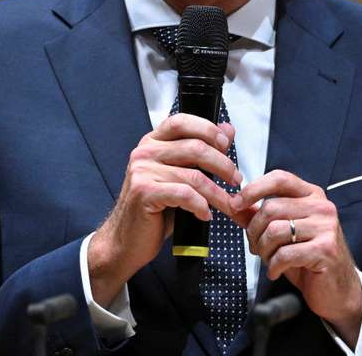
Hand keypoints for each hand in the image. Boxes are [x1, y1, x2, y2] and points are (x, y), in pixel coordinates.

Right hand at [87, 115, 239, 306]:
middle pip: (195, 147)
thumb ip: (201, 153)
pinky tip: (205, 214)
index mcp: (152, 142)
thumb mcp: (180, 176)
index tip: (226, 145)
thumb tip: (228, 129)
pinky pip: (184, 194)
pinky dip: (201, 205)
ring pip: (194, 175)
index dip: (208, 130)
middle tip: (236, 179)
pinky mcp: (144, 192)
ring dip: (217, 193)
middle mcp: (145, 152)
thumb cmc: (155, 209)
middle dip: (223, 165)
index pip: (182, 122)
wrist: (126, 239)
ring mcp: (142, 171)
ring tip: (228, 204)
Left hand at [232, 170, 361, 346]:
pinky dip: (273, 266)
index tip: (235, 204)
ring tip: (268, 260)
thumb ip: (258, 216)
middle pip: (271, 208)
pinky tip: (276, 271)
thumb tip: (232, 205)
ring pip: (275, 231)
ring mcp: (326, 227)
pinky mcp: (326, 249)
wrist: (336, 289)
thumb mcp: (281, 233)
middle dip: (254, 232)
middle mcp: (321, 206)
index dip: (253, 189)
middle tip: (255, 247)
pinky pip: (285, 254)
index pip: (279, 178)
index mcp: (311, 195)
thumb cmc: (307, 259)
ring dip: (263, 250)